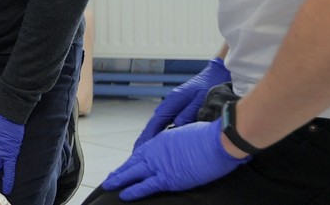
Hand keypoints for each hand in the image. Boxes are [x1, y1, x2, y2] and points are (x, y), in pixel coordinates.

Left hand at [104, 120, 248, 200]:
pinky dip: (133, 191)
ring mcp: (161, 164)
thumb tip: (182, 149)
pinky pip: (146, 186)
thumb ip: (181, 143)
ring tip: (108, 185)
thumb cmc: (213, 135)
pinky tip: (123, 194)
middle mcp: (157, 151)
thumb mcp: (190, 134)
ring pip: (134, 173)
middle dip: (121, 171)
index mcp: (163, 140)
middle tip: (109, 178)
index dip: (133, 161)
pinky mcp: (168, 178)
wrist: (221, 140)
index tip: (125, 166)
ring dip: (120, 180)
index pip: (143, 152)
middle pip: (134, 162)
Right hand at [135, 57, 229, 148]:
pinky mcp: (178, 105)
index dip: (149, 135)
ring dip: (152, 134)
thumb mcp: (201, 100)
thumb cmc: (209, 86)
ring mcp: (173, 104)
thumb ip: (188, 114)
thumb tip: (177, 126)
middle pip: (154, 123)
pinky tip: (159, 138)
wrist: (215, 74)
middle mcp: (170, 102)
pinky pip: (165, 120)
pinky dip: (159, 130)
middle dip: (145, 137)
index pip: (157, 121)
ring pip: (158, 122)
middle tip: (138, 153)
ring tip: (146, 149)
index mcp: (173, 101)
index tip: (142, 148)